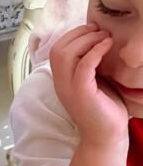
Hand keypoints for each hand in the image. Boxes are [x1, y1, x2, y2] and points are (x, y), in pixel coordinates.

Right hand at [49, 24, 128, 145]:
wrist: (106, 135)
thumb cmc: (104, 108)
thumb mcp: (94, 80)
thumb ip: (90, 64)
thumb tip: (98, 39)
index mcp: (61, 79)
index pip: (56, 49)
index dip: (73, 35)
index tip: (94, 31)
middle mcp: (61, 83)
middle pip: (58, 49)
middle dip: (79, 34)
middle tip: (100, 31)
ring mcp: (69, 88)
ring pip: (66, 54)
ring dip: (87, 40)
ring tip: (105, 38)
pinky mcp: (82, 93)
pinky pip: (84, 65)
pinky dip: (96, 50)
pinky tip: (108, 45)